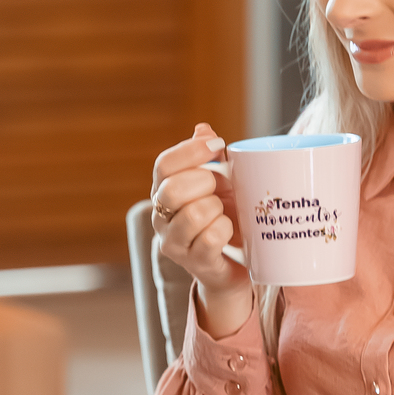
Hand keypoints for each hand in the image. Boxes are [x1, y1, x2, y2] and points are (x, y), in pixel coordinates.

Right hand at [151, 125, 253, 337]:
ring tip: (224, 213)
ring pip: (193, 214)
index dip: (191, 151)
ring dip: (217, 209)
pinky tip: (228, 231)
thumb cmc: (223, 217)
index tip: (218, 146)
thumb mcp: (219, 183)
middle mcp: (160, 217)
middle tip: (221, 189)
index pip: (163, 165)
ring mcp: (174, 243)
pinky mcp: (195, 263)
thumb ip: (209, 156)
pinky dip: (225, 230)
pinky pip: (211, 239)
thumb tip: (203, 129)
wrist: (232, 265)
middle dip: (205, 183)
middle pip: (172, 189)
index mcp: (163, 191)